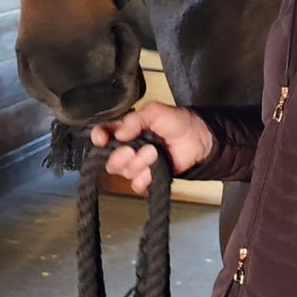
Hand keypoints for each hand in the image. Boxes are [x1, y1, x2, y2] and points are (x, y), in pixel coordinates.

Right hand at [90, 101, 213, 194]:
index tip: (102, 139)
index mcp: (125, 131)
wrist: (198, 137)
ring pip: (125, 172)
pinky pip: (138, 185)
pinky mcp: (150, 177)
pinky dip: (144, 179)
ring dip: (138, 163)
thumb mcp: (155, 111)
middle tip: (132, 149)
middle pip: (110, 161)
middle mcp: (128, 148)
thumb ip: (136, 119)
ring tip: (154, 152)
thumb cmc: (176, 121)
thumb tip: (119, 133)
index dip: (98, 138)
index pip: (102, 136)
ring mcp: (138, 164)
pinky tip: (153, 170)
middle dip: (119, 157)